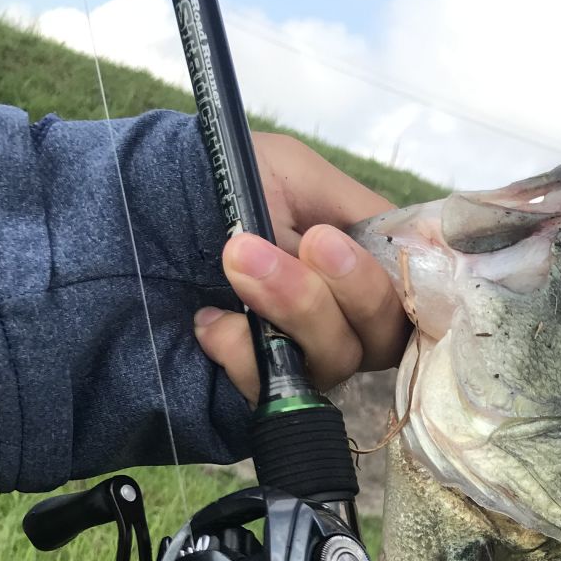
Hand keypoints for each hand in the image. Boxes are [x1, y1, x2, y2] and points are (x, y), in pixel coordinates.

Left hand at [194, 132, 409, 403]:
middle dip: (354, 287)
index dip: (414, 281)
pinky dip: (244, 351)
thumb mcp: (289, 171)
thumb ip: (354, 207)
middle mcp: (347, 321)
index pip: (419, 291)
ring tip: (240, 260)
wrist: (132, 223)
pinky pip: (279, 387)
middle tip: (311, 243)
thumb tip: (427, 242)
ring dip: (294, 305)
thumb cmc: (219, 188)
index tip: (381, 248)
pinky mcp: (268, 390)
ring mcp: (308, 359)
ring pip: (338, 357)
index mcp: (365, 266)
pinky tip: (210, 319)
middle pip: (386, 332)